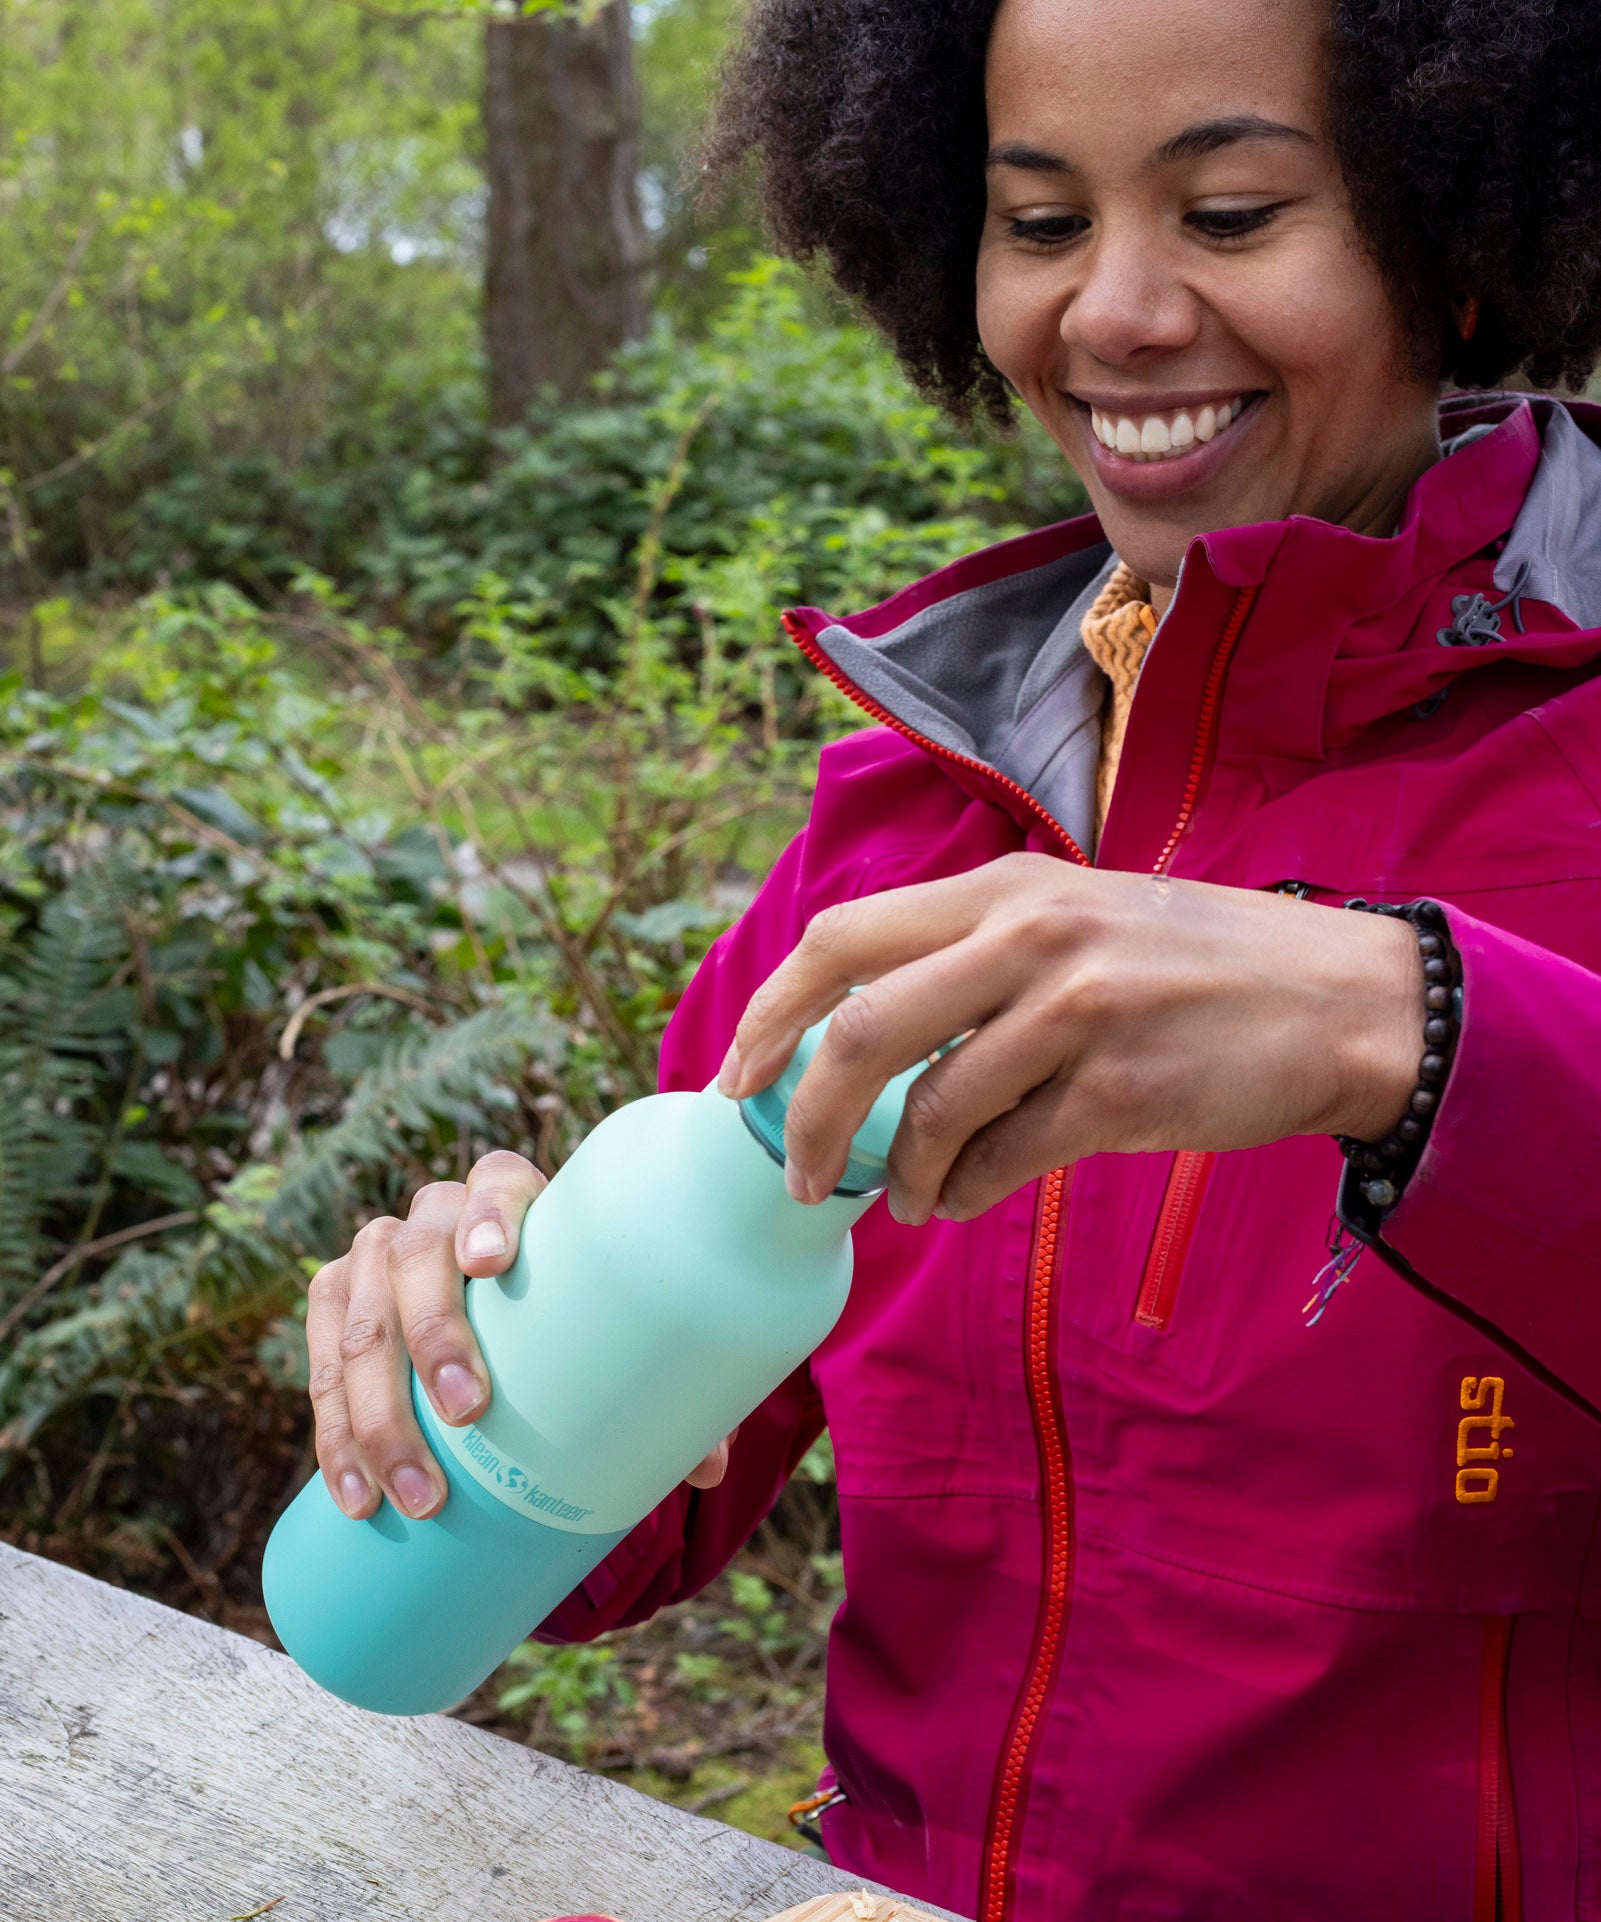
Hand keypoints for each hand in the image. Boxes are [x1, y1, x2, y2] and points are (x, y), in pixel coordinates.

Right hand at [307, 1149, 735, 1519]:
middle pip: (417, 1260)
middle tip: (469, 1414)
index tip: (493, 1264)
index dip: (491, 1214)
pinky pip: (319, 1364)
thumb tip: (708, 1471)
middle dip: (435, 1338)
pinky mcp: (333, 1302)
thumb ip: (658, 1387)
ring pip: (360, 1324)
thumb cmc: (568, 1320)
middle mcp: (432, 1216)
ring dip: (378, 1416)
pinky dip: (335, 1437)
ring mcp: (373, 1256)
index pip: (497, 1182)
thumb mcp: (607, 1334)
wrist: (495, 1312)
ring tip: (416, 1495)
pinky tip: (355, 1491)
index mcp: (510, 1196)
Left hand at [716, 854, 1420, 1225]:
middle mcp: (1030, 934)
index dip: (771, 1012)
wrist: (1341, 1002)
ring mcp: (1075, 1010)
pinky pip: (1001, 1159)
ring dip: (902, 1174)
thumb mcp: (1078, 919)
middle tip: (800, 1173)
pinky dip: (963, 1192)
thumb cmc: (1196, 969)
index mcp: (1004, 887)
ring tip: (910, 1199)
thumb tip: (865, 1044)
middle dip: (807, 1114)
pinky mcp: (1119, 1088)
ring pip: (931, 1110)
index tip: (741, 1076)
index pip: (840, 937)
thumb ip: (976, 958)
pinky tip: (962, 1201)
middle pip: (860, 1026)